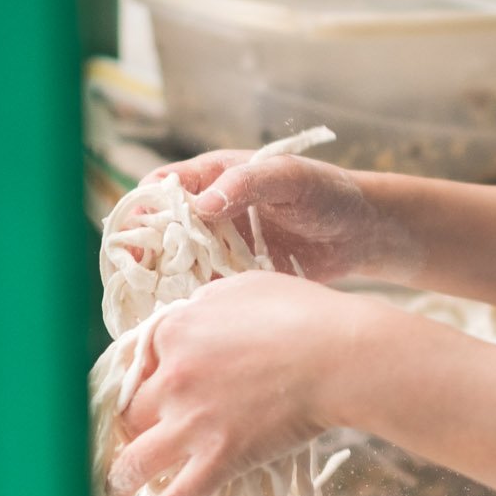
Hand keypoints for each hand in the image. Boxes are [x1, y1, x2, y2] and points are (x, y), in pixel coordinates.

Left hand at [104, 271, 360, 495]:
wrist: (340, 356)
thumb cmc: (303, 314)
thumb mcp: (244, 289)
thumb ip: (207, 304)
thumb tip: (195, 316)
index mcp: (174, 332)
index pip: (138, 363)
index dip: (143, 380)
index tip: (147, 393)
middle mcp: (172, 379)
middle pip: (132, 412)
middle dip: (130, 427)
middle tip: (133, 439)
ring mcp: (193, 422)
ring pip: (137, 459)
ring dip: (119, 479)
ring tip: (109, 492)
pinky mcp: (221, 457)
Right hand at [140, 149, 417, 284]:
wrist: (363, 233)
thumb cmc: (329, 193)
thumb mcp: (291, 178)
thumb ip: (248, 183)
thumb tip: (203, 204)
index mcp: (215, 177)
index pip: (162, 187)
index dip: (141, 208)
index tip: (132, 233)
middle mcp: (210, 212)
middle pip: (160, 230)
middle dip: (143, 252)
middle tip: (133, 278)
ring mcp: (220, 246)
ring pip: (175, 263)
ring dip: (161, 282)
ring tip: (148, 305)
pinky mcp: (235, 276)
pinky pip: (203, 289)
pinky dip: (190, 302)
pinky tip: (181, 319)